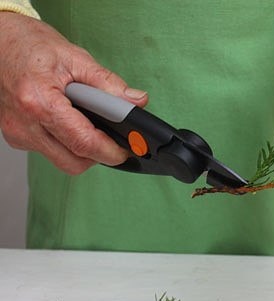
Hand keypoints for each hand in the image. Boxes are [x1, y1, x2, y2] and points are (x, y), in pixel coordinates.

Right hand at [0, 12, 147, 174]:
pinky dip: (67, 143)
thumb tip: (136, 102)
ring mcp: (18, 133)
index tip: (128, 150)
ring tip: (87, 121)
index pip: (83, 143)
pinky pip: (50, 151)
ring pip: (63, 160)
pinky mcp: (16, 137)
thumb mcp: (75, 57)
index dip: (111, 151)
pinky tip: (69, 121)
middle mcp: (24, 124)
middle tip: (112, 137)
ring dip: (82, 149)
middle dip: (99, 154)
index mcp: (39, 102)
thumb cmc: (31, 45)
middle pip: (74, 161)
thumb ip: (108, 84)